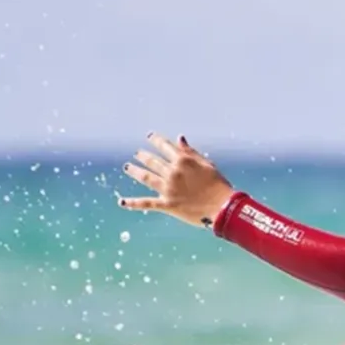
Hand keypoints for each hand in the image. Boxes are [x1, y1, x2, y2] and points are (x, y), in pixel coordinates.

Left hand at [119, 133, 235, 227]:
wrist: (222, 207)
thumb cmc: (218, 185)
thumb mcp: (206, 164)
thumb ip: (190, 152)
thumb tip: (179, 138)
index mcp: (182, 161)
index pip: (165, 146)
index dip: (156, 140)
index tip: (149, 136)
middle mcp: (172, 173)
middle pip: (153, 161)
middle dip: (143, 156)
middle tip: (137, 153)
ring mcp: (168, 189)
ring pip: (146, 178)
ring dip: (135, 171)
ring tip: (127, 167)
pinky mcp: (167, 204)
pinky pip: (147, 203)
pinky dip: (133, 203)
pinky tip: (121, 202)